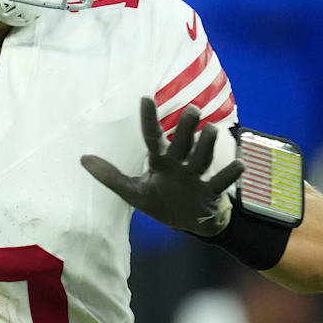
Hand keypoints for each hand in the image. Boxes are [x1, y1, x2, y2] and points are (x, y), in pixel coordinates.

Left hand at [81, 97, 243, 236]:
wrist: (189, 224)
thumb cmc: (162, 202)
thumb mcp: (133, 192)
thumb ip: (110, 176)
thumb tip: (82, 158)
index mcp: (160, 161)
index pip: (152, 136)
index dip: (149, 119)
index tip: (145, 98)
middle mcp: (179, 163)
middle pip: (182, 142)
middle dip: (186, 127)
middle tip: (191, 109)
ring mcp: (197, 177)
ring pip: (203, 157)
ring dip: (207, 145)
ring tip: (211, 130)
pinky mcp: (211, 193)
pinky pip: (221, 182)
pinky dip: (230, 175)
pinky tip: (239, 165)